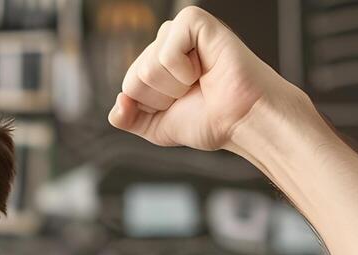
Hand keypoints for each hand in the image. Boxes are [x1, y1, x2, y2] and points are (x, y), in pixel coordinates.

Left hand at [107, 8, 304, 153]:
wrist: (241, 121)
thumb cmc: (211, 120)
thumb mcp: (158, 127)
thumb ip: (130, 119)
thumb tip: (116, 107)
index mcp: (156, 64)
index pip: (129, 87)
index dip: (153, 106)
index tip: (182, 104)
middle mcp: (166, 44)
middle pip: (135, 78)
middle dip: (162, 98)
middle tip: (194, 93)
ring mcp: (180, 32)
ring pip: (148, 67)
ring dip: (175, 86)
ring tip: (201, 80)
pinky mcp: (195, 23)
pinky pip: (166, 51)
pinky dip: (183, 69)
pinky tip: (205, 68)